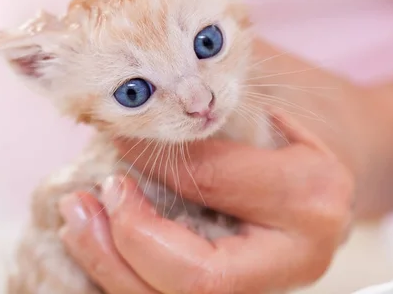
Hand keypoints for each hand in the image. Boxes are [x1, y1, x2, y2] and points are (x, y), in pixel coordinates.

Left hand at [58, 111, 354, 293]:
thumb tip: (129, 124)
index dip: (151, 162)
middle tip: (84, 200)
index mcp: (306, 196)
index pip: (210, 182)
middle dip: (127, 238)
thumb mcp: (257, 117)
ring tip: (75, 223)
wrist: (318, 193)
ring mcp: (263, 291)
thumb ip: (208, 118)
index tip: (114, 138)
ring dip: (110, 265)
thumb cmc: (282, 144)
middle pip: (196, 277)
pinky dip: (121, 276)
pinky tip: (94, 250)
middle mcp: (292, 260)